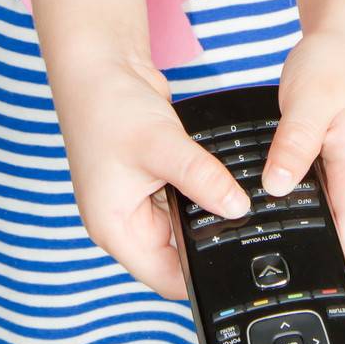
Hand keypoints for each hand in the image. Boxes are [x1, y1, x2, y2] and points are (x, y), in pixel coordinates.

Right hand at [49, 52, 253, 300]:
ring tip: (234, 199)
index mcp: (114, 229)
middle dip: (206, 239)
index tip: (236, 264)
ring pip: (183, 224)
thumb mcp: (162, 146)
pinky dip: (200, 190)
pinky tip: (219, 179)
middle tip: (245, 226)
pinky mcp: (151, 179)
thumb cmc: (109, 107)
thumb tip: (238, 208)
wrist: (99, 66)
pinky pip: (183, 197)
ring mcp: (137, 200)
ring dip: (204, 212)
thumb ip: (202, 179)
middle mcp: (124, 221)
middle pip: (177, 253)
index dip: (199, 277)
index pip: (165, 278)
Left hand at [261, 29, 344, 274]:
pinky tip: (271, 204)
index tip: (294, 283)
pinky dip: (300, 206)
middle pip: (341, 240)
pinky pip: (322, 199)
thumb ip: (294, 145)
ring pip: (330, 221)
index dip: (328, 271)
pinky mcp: (339, 166)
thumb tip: (278, 186)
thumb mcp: (309, 100)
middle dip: (309, 257)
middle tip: (262, 266)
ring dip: (303, 231)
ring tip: (259, 240)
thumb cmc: (337, 63)